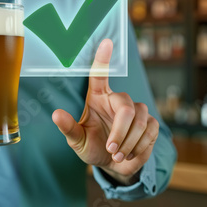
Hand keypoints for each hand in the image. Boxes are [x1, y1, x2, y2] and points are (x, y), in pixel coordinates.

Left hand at [52, 39, 158, 184]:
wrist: (113, 165)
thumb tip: (55, 114)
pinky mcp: (151, 123)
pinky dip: (138, 147)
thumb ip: (68, 128)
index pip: (99, 75)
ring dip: (128, 144)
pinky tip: (129, 154)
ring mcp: (137, 110)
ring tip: (116, 155)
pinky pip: (150, 132)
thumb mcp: (77, 140)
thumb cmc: (93, 146)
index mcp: (98, 98)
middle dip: (120, 133)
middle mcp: (118, 100)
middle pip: (126, 109)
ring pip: (139, 122)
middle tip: (111, 150)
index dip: (103, 59)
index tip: (106, 42)